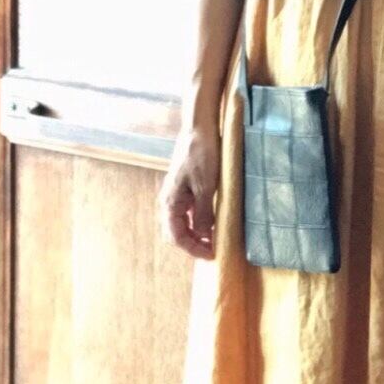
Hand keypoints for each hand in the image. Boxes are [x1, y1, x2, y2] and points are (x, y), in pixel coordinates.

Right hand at [159, 121, 220, 259]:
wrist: (199, 128)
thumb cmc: (202, 154)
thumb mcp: (206, 186)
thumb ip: (203, 213)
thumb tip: (203, 236)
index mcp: (170, 202)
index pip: (176, 236)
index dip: (193, 249)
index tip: (212, 255)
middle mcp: (169, 200)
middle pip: (176, 232)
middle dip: (192, 244)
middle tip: (213, 250)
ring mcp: (176, 194)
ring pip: (182, 223)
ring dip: (195, 234)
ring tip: (214, 239)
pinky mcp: (185, 187)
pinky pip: (188, 212)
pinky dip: (198, 221)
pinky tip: (212, 221)